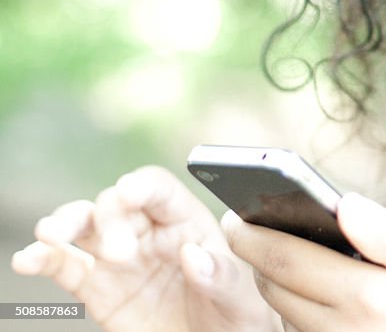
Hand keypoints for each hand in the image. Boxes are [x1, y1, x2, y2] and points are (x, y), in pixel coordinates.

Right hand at [10, 166, 277, 331]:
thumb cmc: (236, 316)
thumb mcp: (241, 300)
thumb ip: (221, 276)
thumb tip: (194, 255)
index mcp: (187, 222)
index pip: (159, 190)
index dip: (141, 186)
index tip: (129, 193)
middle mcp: (148, 232)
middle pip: (115, 204)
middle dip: (109, 220)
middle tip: (120, 254)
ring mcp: (118, 257)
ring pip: (83, 225)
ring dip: (64, 223)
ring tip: (52, 236)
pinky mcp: (96, 287)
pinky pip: (63, 266)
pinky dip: (42, 258)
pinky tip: (28, 259)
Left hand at [223, 192, 385, 331]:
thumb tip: (343, 204)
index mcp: (374, 300)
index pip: (288, 261)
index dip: (252, 234)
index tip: (234, 213)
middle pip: (276, 291)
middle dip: (259, 257)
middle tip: (253, 226)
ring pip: (286, 318)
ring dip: (279, 285)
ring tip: (290, 253)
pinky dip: (302, 313)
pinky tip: (323, 292)